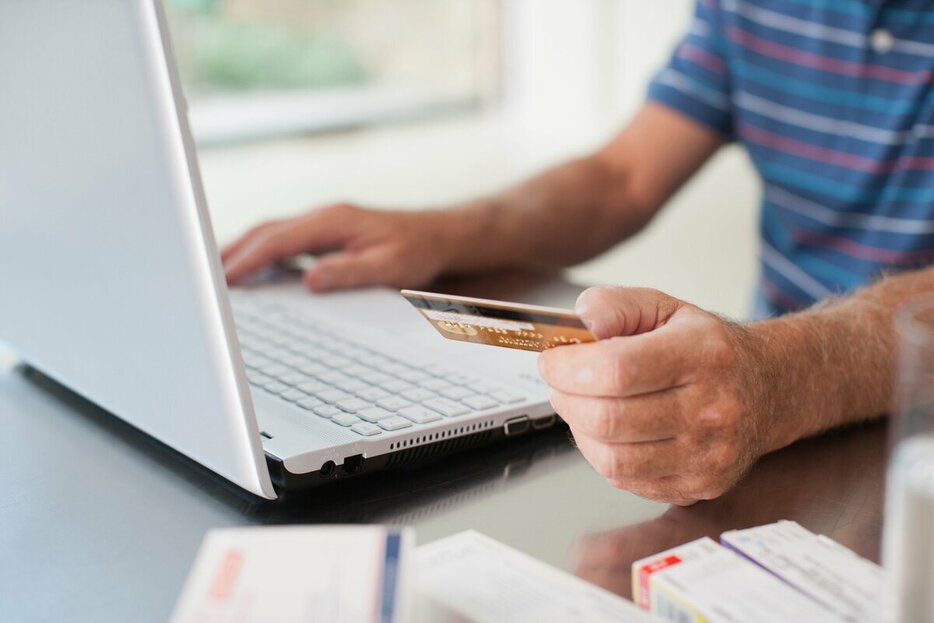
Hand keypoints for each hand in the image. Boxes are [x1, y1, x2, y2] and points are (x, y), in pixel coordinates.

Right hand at [222, 204, 458, 290]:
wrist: (438, 234)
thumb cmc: (416, 250)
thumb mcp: (389, 266)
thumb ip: (349, 272)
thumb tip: (310, 280)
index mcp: (333, 221)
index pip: (278, 240)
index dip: (248, 260)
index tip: (224, 279)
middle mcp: (323, 216)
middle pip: (265, 231)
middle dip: (231, 251)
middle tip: (201, 274)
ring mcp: (323, 222)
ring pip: (271, 233)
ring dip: (242, 250)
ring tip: (215, 273)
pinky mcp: (326, 232)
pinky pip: (284, 240)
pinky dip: (261, 252)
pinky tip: (252, 271)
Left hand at [538, 287, 771, 504]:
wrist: (765, 390)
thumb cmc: (704, 348)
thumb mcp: (663, 307)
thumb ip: (615, 306)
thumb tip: (580, 324)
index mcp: (702, 353)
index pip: (617, 369)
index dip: (568, 368)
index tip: (550, 360)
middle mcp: (712, 408)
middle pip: (608, 418)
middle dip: (565, 399)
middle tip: (560, 383)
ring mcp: (708, 454)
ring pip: (612, 457)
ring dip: (580, 430)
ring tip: (583, 406)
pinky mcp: (699, 485)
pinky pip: (626, 480)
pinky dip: (601, 456)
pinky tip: (609, 432)